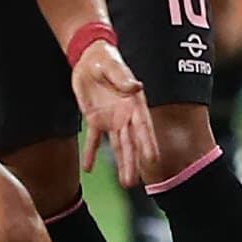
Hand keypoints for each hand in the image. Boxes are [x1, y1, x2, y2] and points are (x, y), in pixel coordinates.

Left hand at [72, 41, 158, 186]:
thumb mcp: (112, 67)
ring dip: (120, 164)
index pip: (142, 127)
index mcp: (134, 103)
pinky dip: (90, 153)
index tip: (152, 160)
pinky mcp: (95, 119)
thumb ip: (123, 79)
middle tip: (134, 182)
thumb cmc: (106, 59)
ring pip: (116, 146)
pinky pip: (93, 139)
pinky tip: (88, 168)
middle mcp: (125, 115)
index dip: (148, 143)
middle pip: (130, 143)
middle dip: (132, 162)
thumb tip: (137, 87)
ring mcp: (111, 120)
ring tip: (125, 183)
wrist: (89, 58)